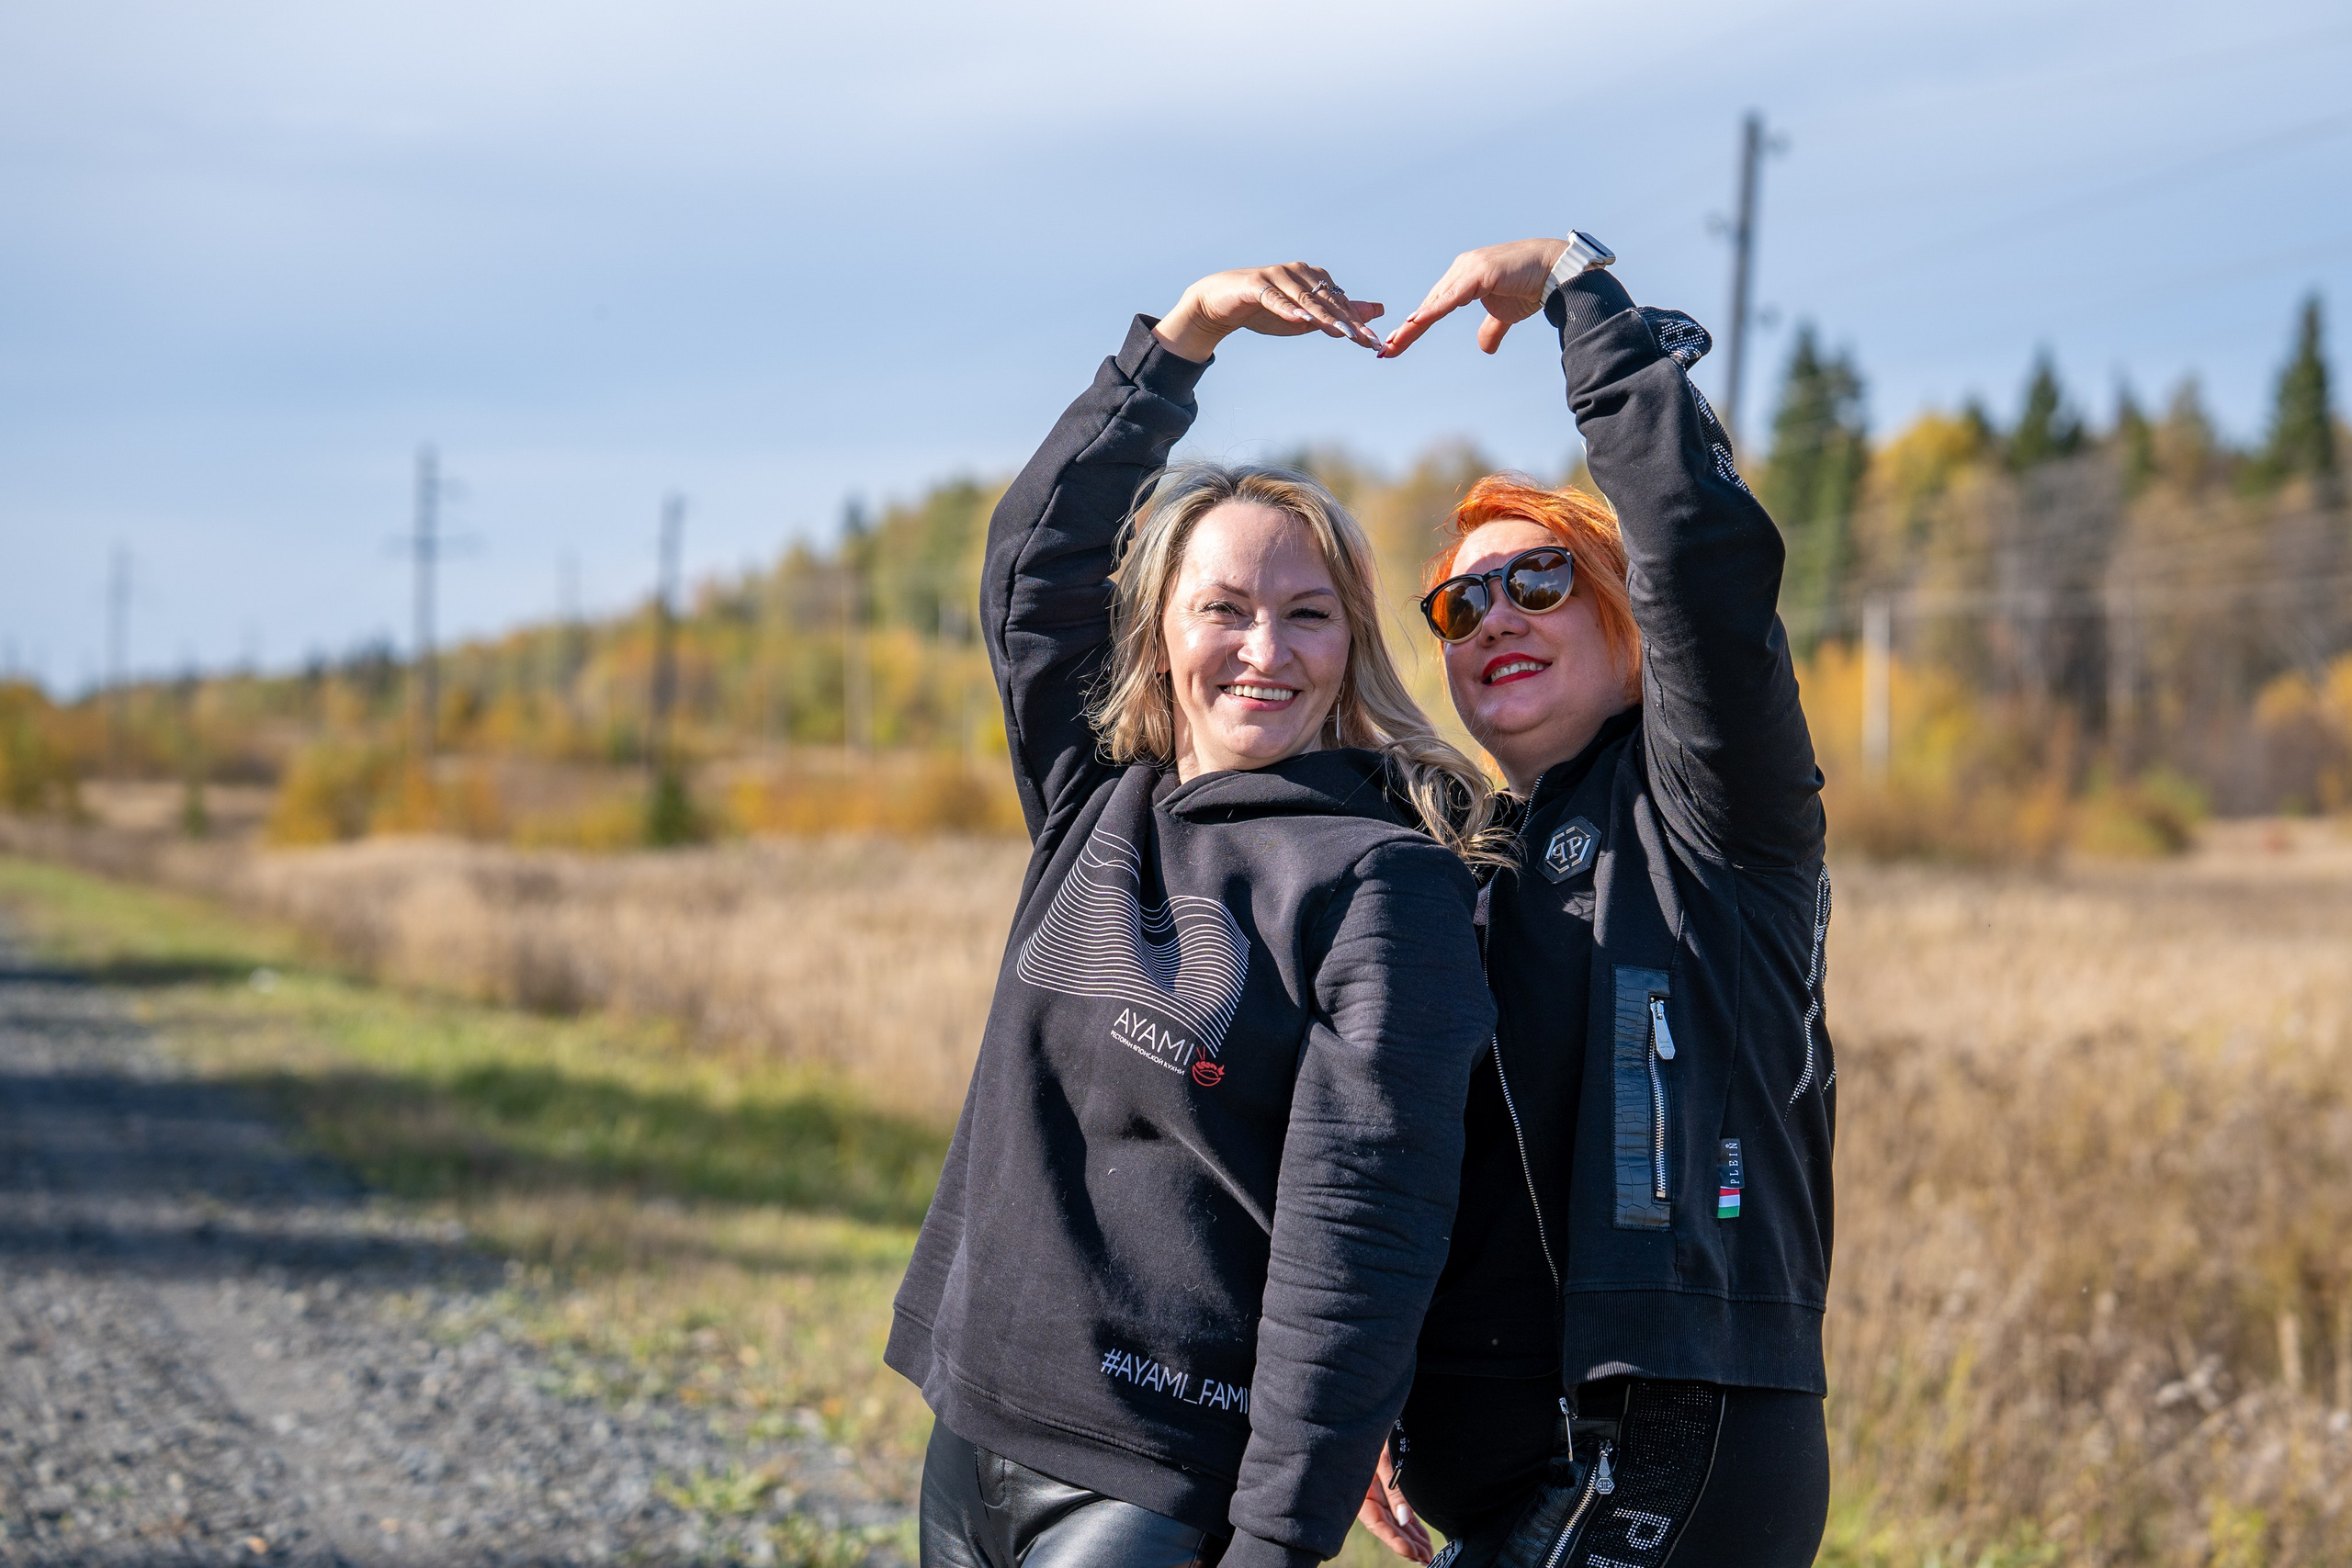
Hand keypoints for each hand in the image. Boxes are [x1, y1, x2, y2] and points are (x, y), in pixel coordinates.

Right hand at [1153, 263, 1384, 361]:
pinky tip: (1302, 319)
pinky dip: (1288, 309)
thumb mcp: (1306, 318)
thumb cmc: (1264, 310)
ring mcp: (1277, 276)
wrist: (1219, 303)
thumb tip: (1376, 312)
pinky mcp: (1255, 285)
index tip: (1375, 343)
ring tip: (1342, 333)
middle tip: (1366, 340)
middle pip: (1327, 300)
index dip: (1358, 323)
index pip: (1340, 303)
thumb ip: (1338, 314)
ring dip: (1324, 317)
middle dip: (1348, 322)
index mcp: (1314, 278)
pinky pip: (1274, 298)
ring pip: (1305, 299)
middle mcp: (1299, 272)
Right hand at [1355, 1442, 1432, 1563]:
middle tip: (1427, 1560)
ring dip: (1410, 1538)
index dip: (1395, 1541)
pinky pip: (1396, 1510)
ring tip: (1427, 1554)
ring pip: (1393, 1521)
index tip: (1413, 1553)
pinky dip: (1409, 1524)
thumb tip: (1405, 1521)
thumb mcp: (1386, 1459)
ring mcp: (1374, 1492)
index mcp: (1361, 1491)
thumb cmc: (1374, 1432)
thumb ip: (1395, 1490)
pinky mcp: (1383, 1487)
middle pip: (1387, 1526)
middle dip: (1407, 1545)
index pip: (1378, 1523)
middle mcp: (1367, 1495)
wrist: (1367, 1411)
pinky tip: (1420, 1536)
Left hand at [1379, 238, 1570, 357]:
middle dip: (1407, 329)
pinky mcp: (1479, 272)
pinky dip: (1432, 311)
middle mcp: (1461, 269)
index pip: (1433, 305)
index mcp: (1463, 278)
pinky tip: (1416, 323)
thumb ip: (1490, 328)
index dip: (1415, 327)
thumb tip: (1484, 347)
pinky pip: (1450, 297)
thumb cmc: (1530, 288)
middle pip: (1428, 304)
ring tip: (1394, 343)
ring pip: (1435, 302)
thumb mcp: (1504, 315)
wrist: (1555, 272)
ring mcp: (1468, 268)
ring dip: (1413, 325)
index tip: (1396, 345)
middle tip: (1385, 351)